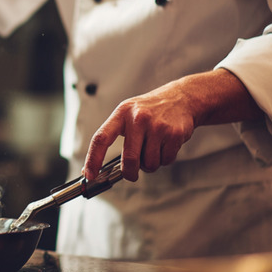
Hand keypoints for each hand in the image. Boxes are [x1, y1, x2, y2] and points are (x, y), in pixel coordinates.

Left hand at [82, 69, 261, 181]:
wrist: (181, 98)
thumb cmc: (149, 110)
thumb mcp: (128, 113)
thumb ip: (114, 136)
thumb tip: (96, 167)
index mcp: (122, 113)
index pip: (101, 138)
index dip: (93, 159)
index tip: (89, 174)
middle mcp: (139, 118)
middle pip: (129, 159)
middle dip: (129, 173)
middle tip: (131, 174)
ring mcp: (158, 126)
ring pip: (149, 164)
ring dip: (150, 164)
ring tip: (152, 149)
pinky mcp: (175, 134)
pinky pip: (166, 160)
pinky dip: (164, 159)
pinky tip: (165, 145)